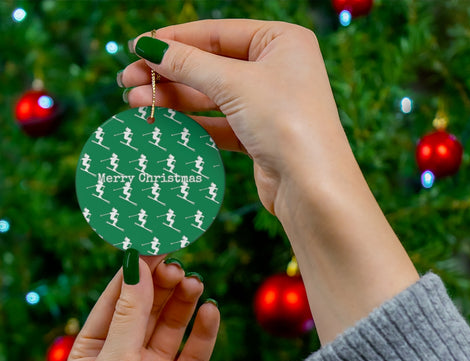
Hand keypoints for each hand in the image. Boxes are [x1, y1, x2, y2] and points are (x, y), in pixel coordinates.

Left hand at [67, 255, 219, 360]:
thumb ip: (130, 313)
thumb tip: (137, 265)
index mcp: (96, 348)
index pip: (117, 297)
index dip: (136, 270)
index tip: (156, 244)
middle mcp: (126, 355)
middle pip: (148, 306)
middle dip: (162, 284)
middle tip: (178, 267)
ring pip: (173, 323)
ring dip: (184, 302)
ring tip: (194, 284)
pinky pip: (196, 350)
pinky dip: (205, 330)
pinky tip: (211, 312)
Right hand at [121, 19, 345, 214]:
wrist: (311, 187)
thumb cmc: (285, 122)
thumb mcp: (234, 84)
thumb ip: (189, 64)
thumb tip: (148, 46)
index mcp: (281, 41)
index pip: (217, 33)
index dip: (174, 40)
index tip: (137, 47)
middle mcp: (276, 70)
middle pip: (210, 65)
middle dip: (168, 74)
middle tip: (127, 81)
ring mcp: (268, 105)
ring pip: (211, 97)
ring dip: (173, 99)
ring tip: (134, 103)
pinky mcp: (259, 136)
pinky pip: (218, 123)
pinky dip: (191, 123)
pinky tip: (162, 122)